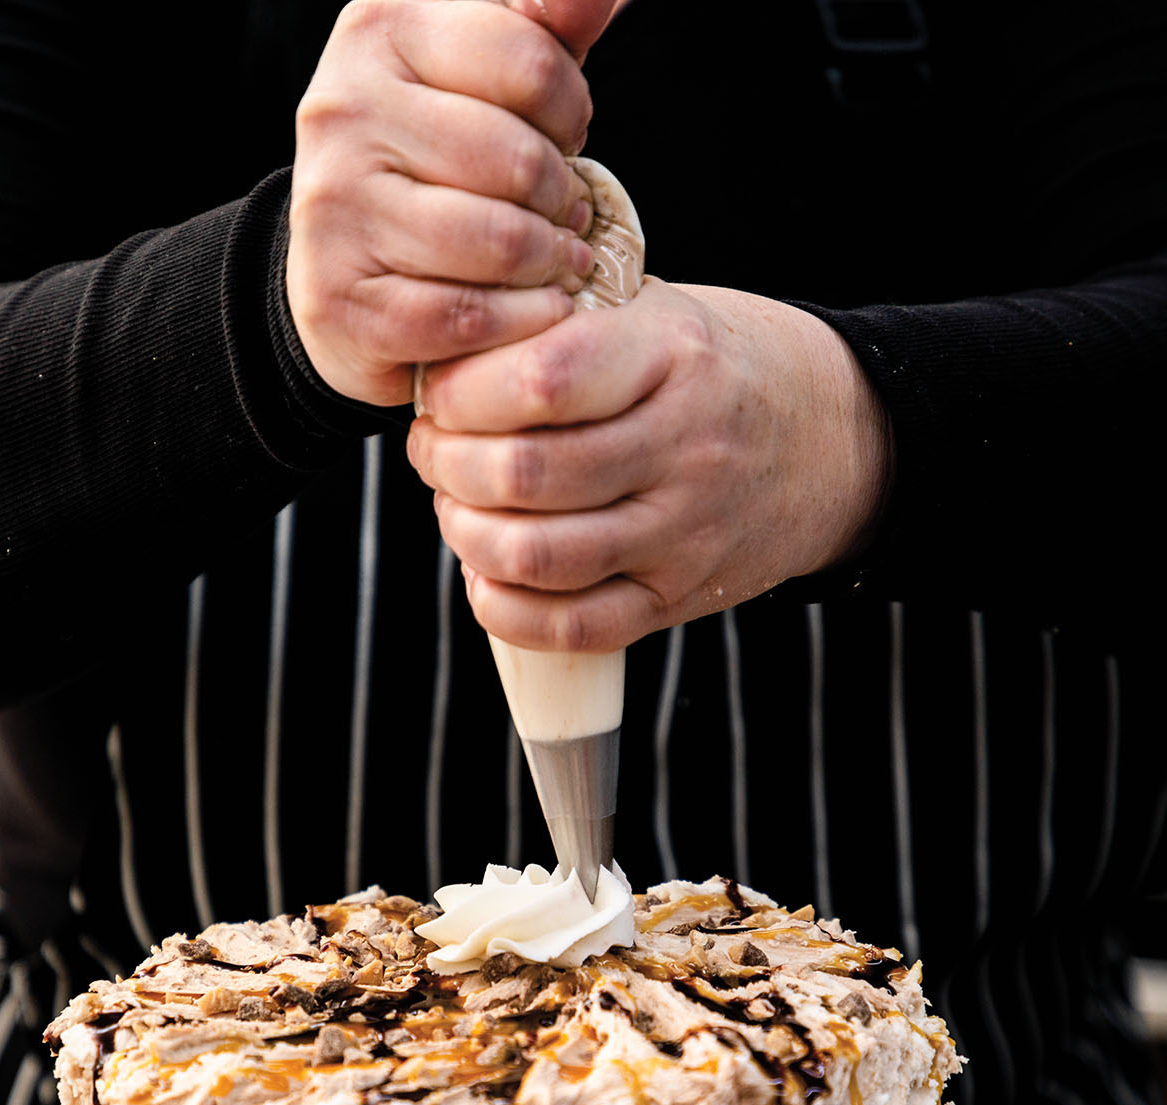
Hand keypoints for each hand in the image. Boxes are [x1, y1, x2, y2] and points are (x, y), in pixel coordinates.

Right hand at [286, 0, 613, 406]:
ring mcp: (333, 208)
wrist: (346, 273)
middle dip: (562, 196)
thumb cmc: (434, 163)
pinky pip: (469, 316)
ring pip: (497, 240)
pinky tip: (536, 309)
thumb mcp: (487, 79)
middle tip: (566, 214)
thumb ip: (543, 30)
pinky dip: (522, 320)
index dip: (571, 110)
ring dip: (549, 263)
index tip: (564, 136)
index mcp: (380, 30)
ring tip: (557, 261)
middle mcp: (342, 109)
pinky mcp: (341, 301)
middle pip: (518, 158)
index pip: (529, 61)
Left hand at [407, 280, 894, 648]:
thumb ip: (561, 330)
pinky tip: (489, 573)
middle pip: (523, 473)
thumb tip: (437, 367)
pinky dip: (505, 608)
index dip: (461, 392)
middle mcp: (683, 448)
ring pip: (537, 556)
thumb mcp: (656, 313)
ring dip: (466, 535)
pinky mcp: (678, 598)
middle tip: (436, 451)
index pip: (539, 379)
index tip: (440, 393)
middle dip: (448, 464)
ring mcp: (684, 533)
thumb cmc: (717, 368)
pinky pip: (572, 627)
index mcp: (671, 357)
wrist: (833, 440)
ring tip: (459, 507)